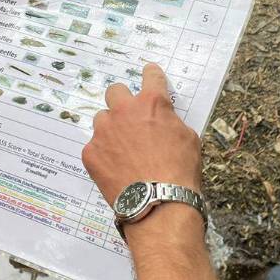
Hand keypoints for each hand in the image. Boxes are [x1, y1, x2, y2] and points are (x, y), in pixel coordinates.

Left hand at [84, 64, 203, 246]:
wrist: (159, 204)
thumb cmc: (179, 172)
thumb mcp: (188, 138)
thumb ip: (170, 121)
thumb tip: (162, 120)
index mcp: (152, 102)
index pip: (150, 74)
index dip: (151, 75)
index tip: (149, 76)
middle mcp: (124, 110)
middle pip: (115, 91)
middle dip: (123, 101)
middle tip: (131, 118)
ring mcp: (103, 131)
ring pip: (102, 119)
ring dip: (111, 129)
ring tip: (122, 150)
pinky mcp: (90, 153)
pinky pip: (95, 146)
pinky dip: (103, 154)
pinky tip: (115, 168)